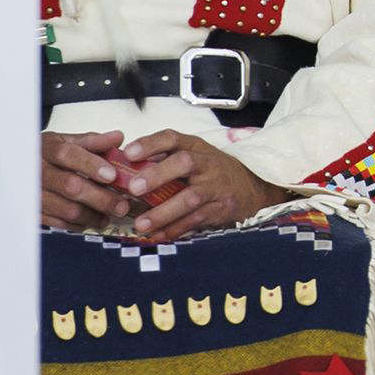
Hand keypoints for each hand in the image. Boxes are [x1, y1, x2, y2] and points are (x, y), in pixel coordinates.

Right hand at [42, 131, 143, 229]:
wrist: (18, 167)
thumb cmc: (47, 154)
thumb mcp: (66, 141)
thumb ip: (93, 141)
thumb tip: (118, 138)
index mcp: (48, 149)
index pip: (68, 155)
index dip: (91, 165)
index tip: (112, 175)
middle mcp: (38, 172)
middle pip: (71, 187)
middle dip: (101, 198)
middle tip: (121, 205)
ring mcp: (34, 194)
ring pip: (67, 210)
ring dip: (94, 215)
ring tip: (111, 213)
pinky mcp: (34, 213)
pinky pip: (60, 223)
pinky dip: (80, 224)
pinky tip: (92, 219)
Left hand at [121, 132, 285, 242]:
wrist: (252, 186)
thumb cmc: (211, 171)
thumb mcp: (193, 157)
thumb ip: (162, 161)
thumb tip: (122, 170)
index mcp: (195, 147)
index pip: (172, 138)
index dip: (151, 144)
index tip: (129, 153)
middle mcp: (207, 164)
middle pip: (184, 163)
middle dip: (158, 175)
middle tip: (134, 188)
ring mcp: (216, 186)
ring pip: (190, 197)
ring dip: (163, 212)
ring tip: (141, 224)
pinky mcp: (221, 208)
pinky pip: (196, 220)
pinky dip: (175, 229)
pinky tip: (158, 235)